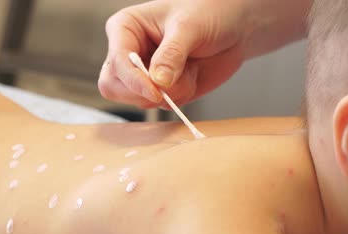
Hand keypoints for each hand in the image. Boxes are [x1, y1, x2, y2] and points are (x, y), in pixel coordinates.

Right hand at [98, 0, 246, 108]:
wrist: (234, 26)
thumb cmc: (208, 12)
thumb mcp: (190, 27)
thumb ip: (172, 54)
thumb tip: (158, 82)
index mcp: (125, 29)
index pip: (117, 62)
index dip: (133, 80)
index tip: (156, 91)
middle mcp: (129, 53)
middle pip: (113, 87)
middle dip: (143, 93)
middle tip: (169, 88)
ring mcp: (143, 74)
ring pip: (140, 100)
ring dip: (170, 93)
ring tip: (189, 68)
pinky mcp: (160, 90)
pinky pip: (162, 106)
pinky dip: (181, 97)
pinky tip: (192, 75)